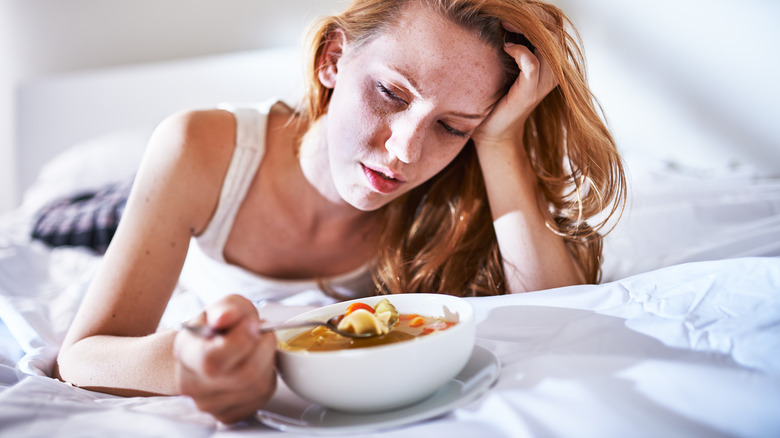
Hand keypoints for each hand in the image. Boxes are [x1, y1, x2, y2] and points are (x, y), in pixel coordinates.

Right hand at [174, 294, 276, 423]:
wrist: (209, 349)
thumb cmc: (217, 327)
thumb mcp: (223, 307)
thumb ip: (227, 308)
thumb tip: (225, 317)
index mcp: (185, 353)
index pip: (213, 360)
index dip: (242, 340)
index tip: (253, 324)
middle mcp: (192, 384)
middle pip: (243, 374)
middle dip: (262, 348)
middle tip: (260, 333)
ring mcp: (209, 404)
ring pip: (257, 385)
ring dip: (267, 361)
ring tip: (257, 347)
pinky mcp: (229, 414)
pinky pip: (261, 396)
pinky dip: (266, 377)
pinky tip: (256, 365)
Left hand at [472, 22, 557, 147]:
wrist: (493, 132)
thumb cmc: (496, 97)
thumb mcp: (507, 65)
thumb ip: (514, 43)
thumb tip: (504, 17)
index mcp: (550, 61)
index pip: (554, 25)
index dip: (536, 13)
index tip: (511, 11)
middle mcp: (552, 70)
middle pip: (554, 29)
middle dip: (531, 16)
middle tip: (505, 16)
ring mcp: (543, 82)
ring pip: (548, 42)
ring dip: (525, 29)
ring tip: (503, 26)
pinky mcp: (529, 92)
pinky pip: (532, 64)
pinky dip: (519, 51)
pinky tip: (506, 48)